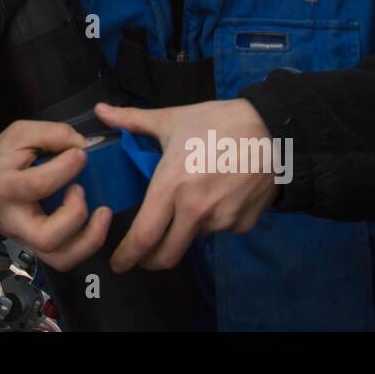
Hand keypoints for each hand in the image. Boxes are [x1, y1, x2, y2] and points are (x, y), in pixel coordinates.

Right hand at [0, 120, 112, 270]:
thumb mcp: (19, 134)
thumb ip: (53, 134)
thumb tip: (84, 145)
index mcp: (4, 188)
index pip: (38, 184)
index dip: (67, 167)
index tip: (80, 153)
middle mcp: (15, 222)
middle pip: (47, 237)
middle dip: (75, 213)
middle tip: (80, 188)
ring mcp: (27, 240)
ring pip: (60, 259)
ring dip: (89, 238)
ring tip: (101, 211)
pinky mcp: (38, 248)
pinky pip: (65, 260)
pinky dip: (86, 245)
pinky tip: (95, 223)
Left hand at [97, 98, 278, 272]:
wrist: (274, 132)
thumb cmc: (218, 122)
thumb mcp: (172, 119)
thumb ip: (131, 119)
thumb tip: (100, 110)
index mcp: (172, 187)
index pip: (143, 237)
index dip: (127, 256)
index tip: (117, 263)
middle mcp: (195, 211)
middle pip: (166, 256)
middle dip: (149, 260)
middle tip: (142, 254)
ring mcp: (221, 221)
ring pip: (191, 240)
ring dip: (182, 233)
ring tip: (187, 205)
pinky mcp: (242, 225)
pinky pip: (218, 231)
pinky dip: (210, 222)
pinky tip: (215, 198)